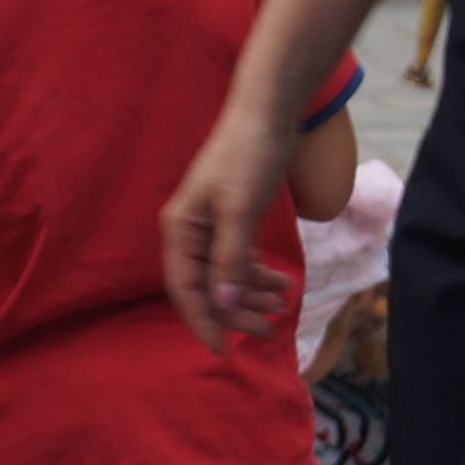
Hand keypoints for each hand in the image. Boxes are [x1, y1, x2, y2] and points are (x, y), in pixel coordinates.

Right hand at [158, 102, 297, 348]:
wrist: (266, 114)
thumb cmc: (248, 157)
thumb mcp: (240, 210)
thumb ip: (230, 258)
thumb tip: (222, 302)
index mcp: (181, 231)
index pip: (185, 289)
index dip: (202, 321)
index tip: (224, 350)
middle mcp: (190, 233)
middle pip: (206, 287)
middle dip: (235, 311)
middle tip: (267, 331)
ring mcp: (210, 227)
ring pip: (225, 276)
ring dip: (251, 295)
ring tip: (283, 307)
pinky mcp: (232, 220)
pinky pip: (240, 259)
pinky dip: (259, 274)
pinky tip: (283, 285)